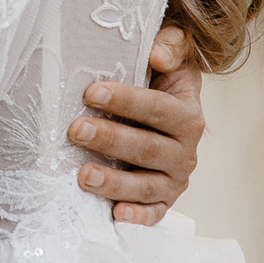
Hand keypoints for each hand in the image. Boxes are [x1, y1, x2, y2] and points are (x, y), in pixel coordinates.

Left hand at [70, 25, 203, 223]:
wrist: (168, 113)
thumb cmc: (161, 80)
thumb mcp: (173, 54)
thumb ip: (171, 45)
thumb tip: (158, 54)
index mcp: (187, 115)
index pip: (158, 109)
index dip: (127, 100)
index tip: (92, 92)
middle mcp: (185, 151)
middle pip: (148, 148)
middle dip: (111, 140)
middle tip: (76, 130)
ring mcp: (174, 180)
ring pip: (146, 185)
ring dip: (115, 182)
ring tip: (83, 175)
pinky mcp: (163, 202)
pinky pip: (153, 214)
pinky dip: (138, 217)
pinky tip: (116, 215)